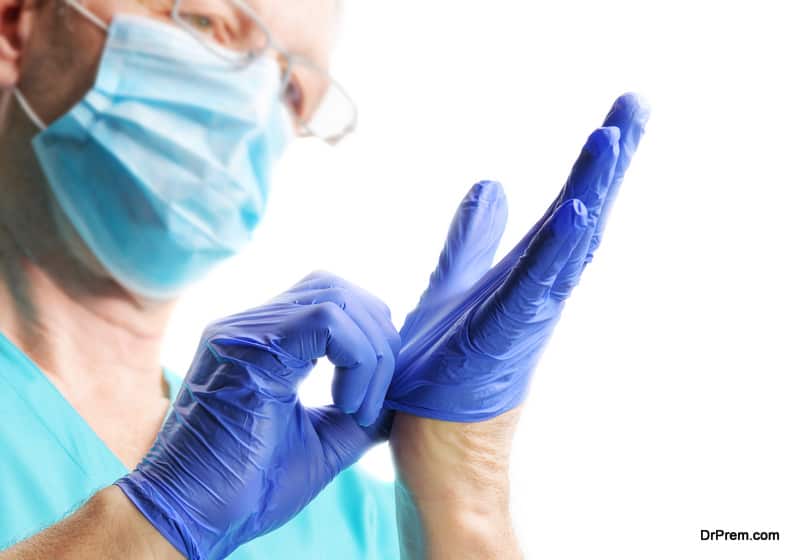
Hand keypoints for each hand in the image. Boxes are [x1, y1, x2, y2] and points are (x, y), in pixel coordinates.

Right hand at [115, 272, 399, 559]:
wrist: (189, 519)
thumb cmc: (247, 489)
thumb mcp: (321, 443)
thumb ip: (358, 411)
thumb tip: (400, 392)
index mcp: (264, 344)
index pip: (330, 301)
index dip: (369, 339)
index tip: (369, 403)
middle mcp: (250, 327)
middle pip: (336, 288)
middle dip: (377, 338)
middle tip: (372, 398)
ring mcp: (243, 332)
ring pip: (334, 298)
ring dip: (369, 350)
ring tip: (359, 405)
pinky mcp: (245, 348)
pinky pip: (325, 321)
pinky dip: (356, 356)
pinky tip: (348, 403)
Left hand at [385, 93, 650, 420]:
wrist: (436, 445)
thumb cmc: (445, 371)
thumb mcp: (457, 285)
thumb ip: (472, 240)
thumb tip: (490, 185)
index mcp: (525, 276)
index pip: (568, 209)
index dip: (594, 163)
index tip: (620, 114)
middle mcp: (536, 293)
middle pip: (582, 218)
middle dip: (610, 162)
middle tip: (638, 103)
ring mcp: (524, 317)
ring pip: (567, 247)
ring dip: (590, 192)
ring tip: (611, 138)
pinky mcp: (501, 341)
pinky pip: (531, 291)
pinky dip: (554, 252)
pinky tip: (574, 212)